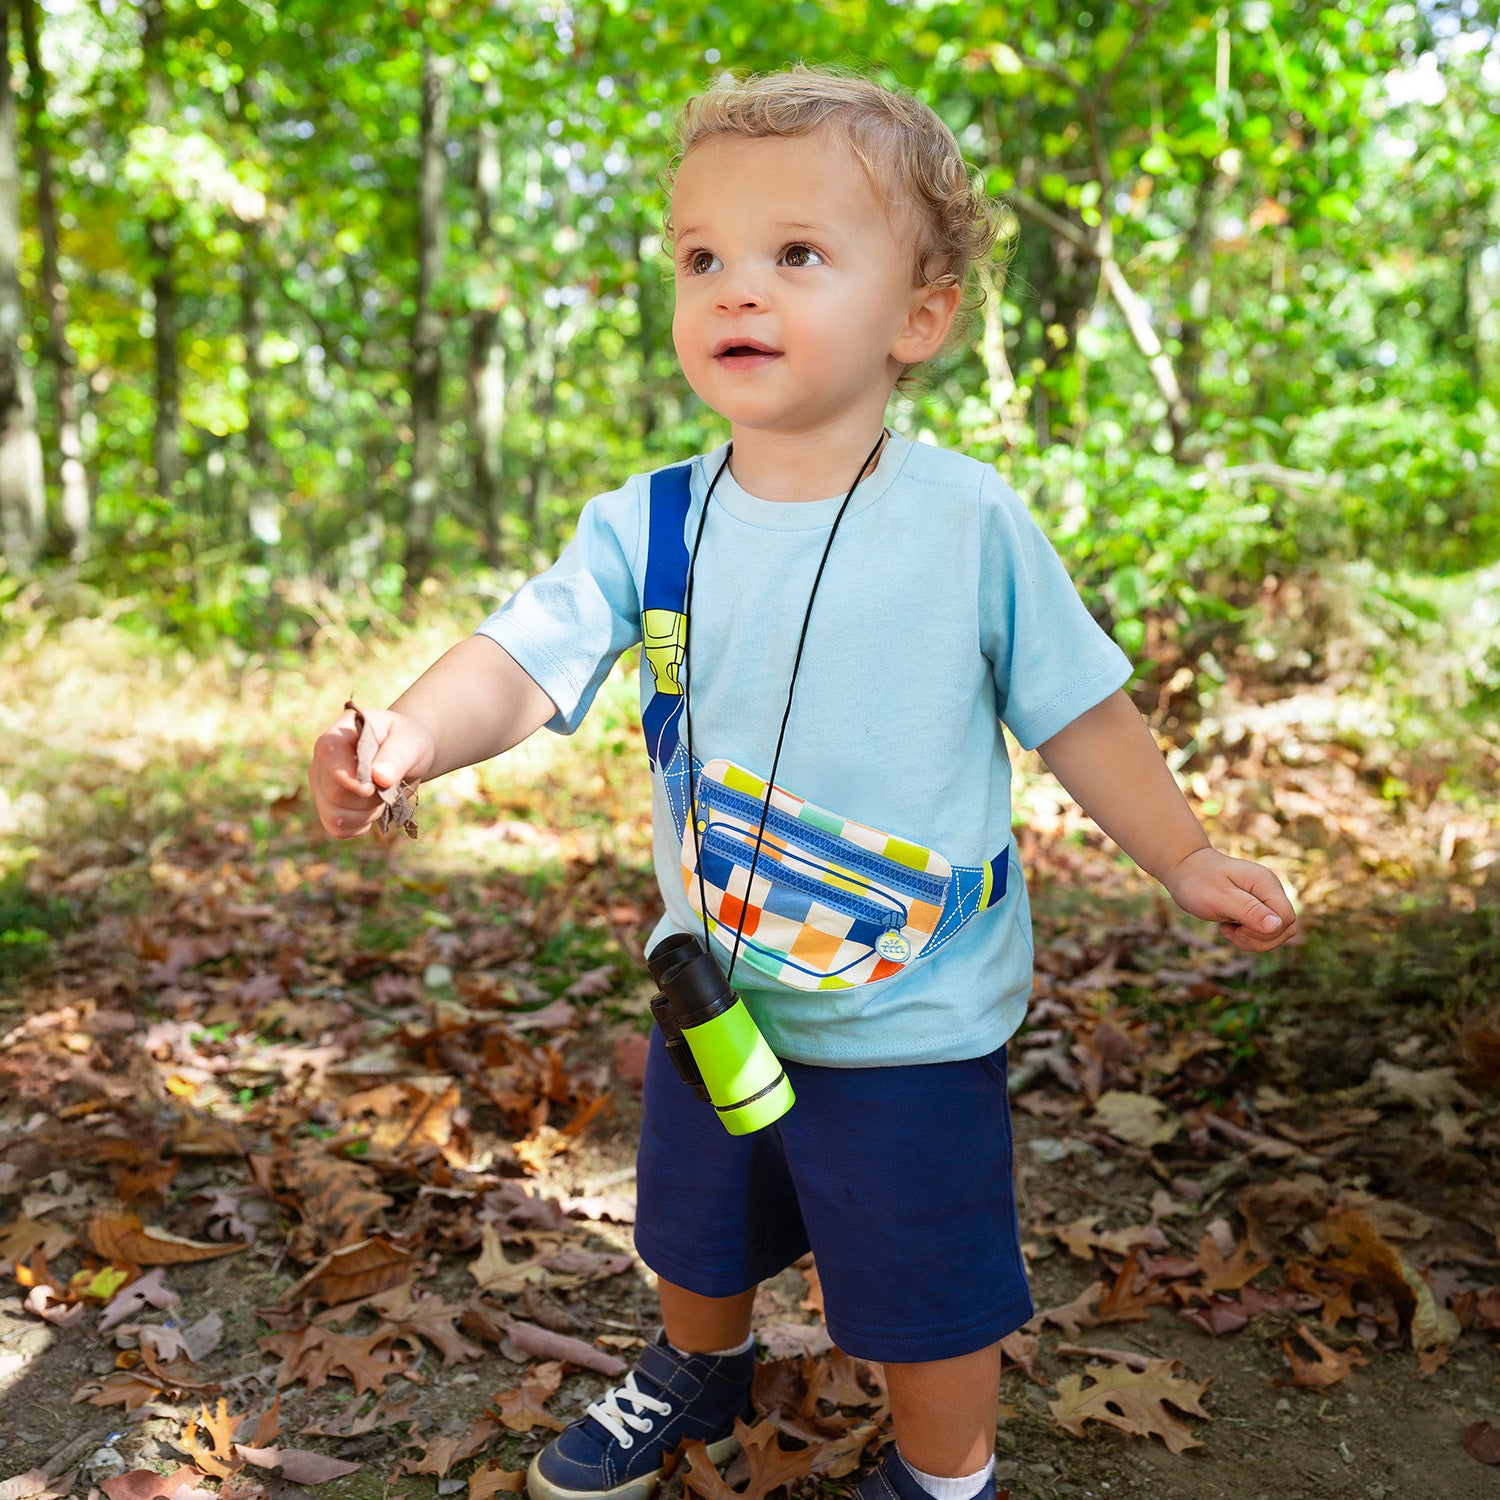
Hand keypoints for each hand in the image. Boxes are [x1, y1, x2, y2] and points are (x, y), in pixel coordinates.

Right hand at [308, 705, 435, 839]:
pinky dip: (361, 825)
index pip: (329, 756)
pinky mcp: (328, 808)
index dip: (348, 777)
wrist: (406, 754)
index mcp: (338, 736)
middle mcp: (322, 762)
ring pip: (335, 816)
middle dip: (371, 797)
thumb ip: (397, 755)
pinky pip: (338, 829)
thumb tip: (381, 778)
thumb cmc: (406, 741)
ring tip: (382, 795)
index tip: (371, 788)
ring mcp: (321, 787)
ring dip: (368, 813)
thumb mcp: (411, 741)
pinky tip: (373, 809)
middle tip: (390, 783)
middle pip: (336, 794)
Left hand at [1164, 846, 1298, 952]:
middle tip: (1230, 932)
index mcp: (1265, 883)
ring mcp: (1266, 898)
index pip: (1286, 918)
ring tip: (1229, 930)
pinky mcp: (1259, 907)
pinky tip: (1230, 929)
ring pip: (1278, 932)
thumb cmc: (1197, 881)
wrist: (1185, 869)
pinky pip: (1266, 931)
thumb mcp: (1218, 898)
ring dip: (1254, 940)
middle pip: (1286, 928)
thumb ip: (1248, 911)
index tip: (1236, 928)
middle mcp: (1271, 890)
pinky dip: (1250, 937)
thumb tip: (1277, 926)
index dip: (1266, 932)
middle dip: (1259, 939)